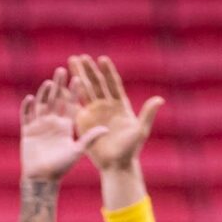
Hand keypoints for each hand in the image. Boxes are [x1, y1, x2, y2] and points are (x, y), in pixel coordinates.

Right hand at [18, 66, 87, 183]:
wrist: (42, 179)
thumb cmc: (61, 168)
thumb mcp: (77, 151)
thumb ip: (90, 138)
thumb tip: (106, 129)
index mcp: (65, 125)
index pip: (71, 104)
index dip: (74, 91)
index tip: (79, 77)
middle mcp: (53, 122)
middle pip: (56, 99)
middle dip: (59, 85)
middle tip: (62, 70)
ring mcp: (39, 126)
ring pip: (41, 104)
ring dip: (44, 93)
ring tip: (49, 82)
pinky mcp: (27, 131)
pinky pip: (26, 116)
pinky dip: (27, 107)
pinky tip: (30, 98)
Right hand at [69, 53, 160, 174]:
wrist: (116, 165)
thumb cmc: (130, 149)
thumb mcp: (140, 131)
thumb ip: (148, 114)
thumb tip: (159, 99)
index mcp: (120, 104)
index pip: (113, 83)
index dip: (108, 72)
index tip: (102, 59)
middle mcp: (106, 105)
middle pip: (96, 83)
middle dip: (89, 70)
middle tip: (81, 57)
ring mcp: (94, 112)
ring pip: (84, 91)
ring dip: (78, 77)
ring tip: (70, 62)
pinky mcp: (84, 121)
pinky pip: (75, 105)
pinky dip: (70, 95)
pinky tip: (62, 85)